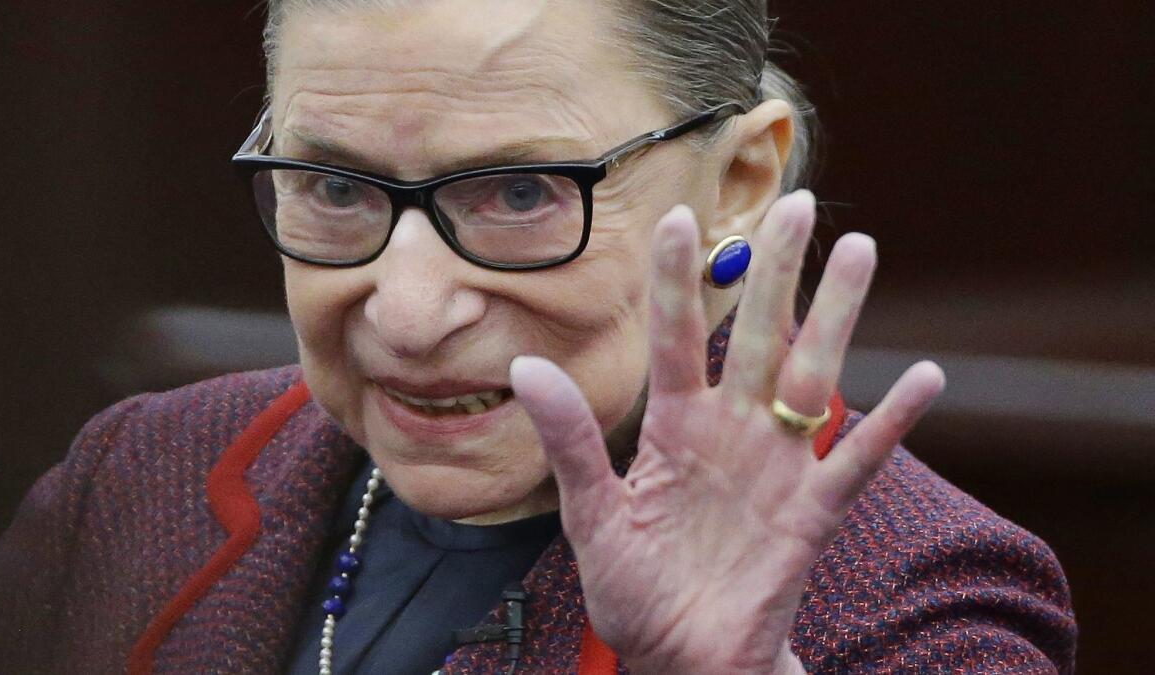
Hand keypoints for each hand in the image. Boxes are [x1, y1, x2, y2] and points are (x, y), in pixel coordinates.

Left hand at [509, 191, 945, 673]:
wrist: (681, 659)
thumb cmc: (634, 589)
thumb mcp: (591, 517)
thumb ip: (571, 442)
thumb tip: (525, 367)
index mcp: (673, 429)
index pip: (675, 339)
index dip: (677, 281)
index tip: (679, 217)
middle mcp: (730, 432)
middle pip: (756, 336)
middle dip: (774, 272)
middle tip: (796, 202)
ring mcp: (775, 468)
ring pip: (811, 376)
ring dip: (836, 316)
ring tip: (860, 250)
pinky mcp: (810, 514)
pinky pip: (855, 462)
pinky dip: (892, 423)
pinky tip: (927, 376)